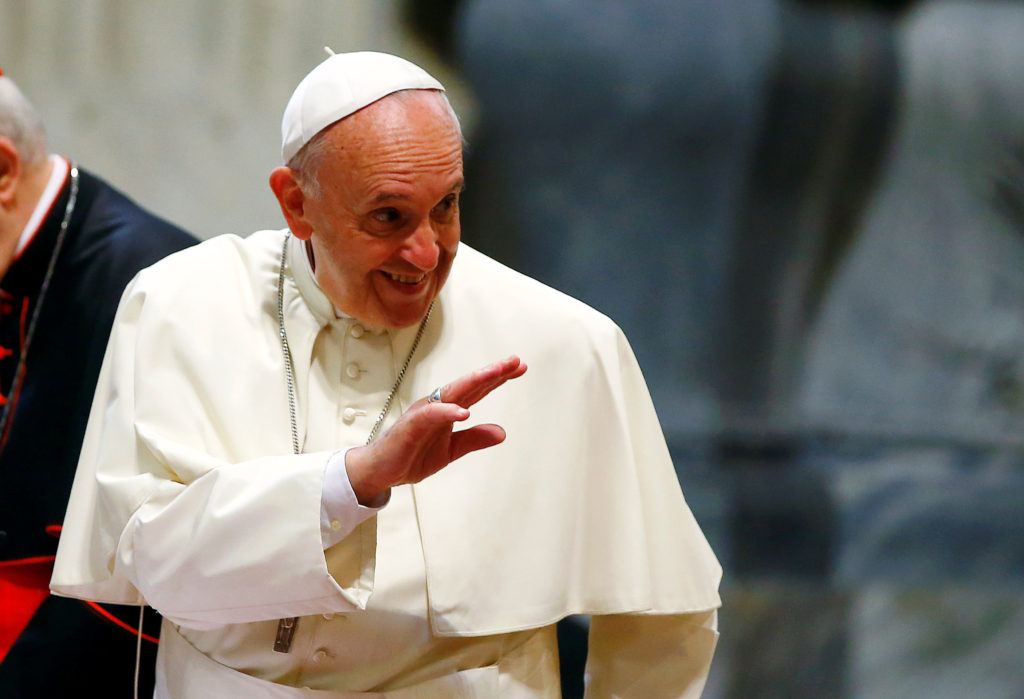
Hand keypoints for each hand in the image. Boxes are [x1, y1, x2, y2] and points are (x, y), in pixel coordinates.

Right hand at [345, 355, 526, 504]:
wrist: (381, 470)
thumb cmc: (411, 454)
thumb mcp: (452, 449)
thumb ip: (475, 438)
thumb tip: (502, 432)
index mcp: (449, 409)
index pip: (478, 389)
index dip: (498, 378)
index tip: (519, 367)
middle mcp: (439, 405)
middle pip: (470, 384)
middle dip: (493, 372)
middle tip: (514, 361)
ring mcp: (425, 413)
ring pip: (453, 392)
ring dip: (475, 381)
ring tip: (495, 373)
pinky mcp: (412, 425)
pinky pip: (431, 415)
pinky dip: (447, 412)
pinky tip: (464, 411)